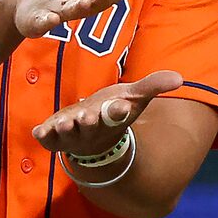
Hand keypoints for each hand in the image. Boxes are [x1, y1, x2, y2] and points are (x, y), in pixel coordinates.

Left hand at [33, 70, 181, 162]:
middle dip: (89, 121)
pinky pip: (48, 139)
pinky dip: (43, 136)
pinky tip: (38, 130)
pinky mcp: (54, 137)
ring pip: (68, 134)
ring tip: (63, 123)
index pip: (117, 115)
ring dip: (65, 129)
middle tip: (88, 116)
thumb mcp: (133, 97)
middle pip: (90, 126)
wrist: (93, 136)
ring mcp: (72, 135)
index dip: (119, 111)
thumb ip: (153, 86)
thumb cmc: (112, 112)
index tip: (122, 106)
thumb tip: (180, 78)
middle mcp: (92, 128)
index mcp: (111, 118)